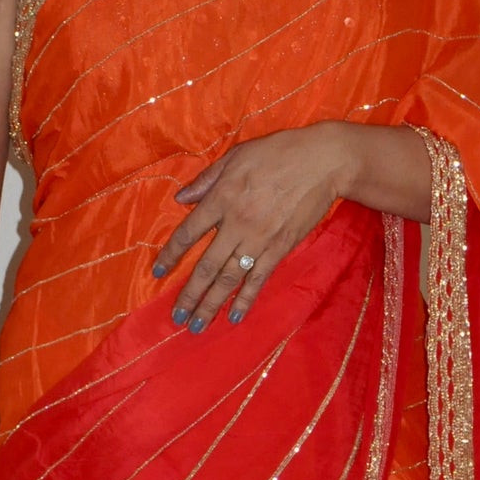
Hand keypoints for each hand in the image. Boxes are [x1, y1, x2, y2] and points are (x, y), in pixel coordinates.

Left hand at [152, 124, 355, 332]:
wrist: (321, 162)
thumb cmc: (278, 153)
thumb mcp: (236, 156)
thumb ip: (207, 180)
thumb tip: (180, 199)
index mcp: (222, 198)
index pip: (188, 232)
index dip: (171, 254)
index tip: (158, 272)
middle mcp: (236, 224)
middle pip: (206, 266)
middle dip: (189, 294)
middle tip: (177, 317)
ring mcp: (258, 240)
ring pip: (229, 279)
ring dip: (211, 304)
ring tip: (197, 326)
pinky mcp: (279, 249)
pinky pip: (258, 279)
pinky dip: (245, 299)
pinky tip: (234, 317)